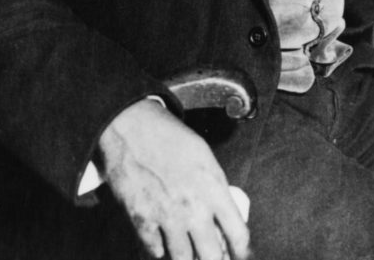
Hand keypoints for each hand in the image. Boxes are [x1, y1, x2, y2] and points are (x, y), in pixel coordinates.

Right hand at [97, 98, 250, 258]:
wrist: (132, 127)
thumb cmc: (168, 137)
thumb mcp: (203, 156)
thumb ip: (214, 187)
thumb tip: (219, 216)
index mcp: (213, 186)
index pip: (238, 233)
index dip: (241, 251)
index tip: (240, 255)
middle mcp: (193, 206)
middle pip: (212, 256)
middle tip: (212, 257)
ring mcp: (167, 217)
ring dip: (187, 259)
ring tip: (189, 254)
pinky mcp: (141, 221)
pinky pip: (155, 252)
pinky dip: (160, 251)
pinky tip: (163, 244)